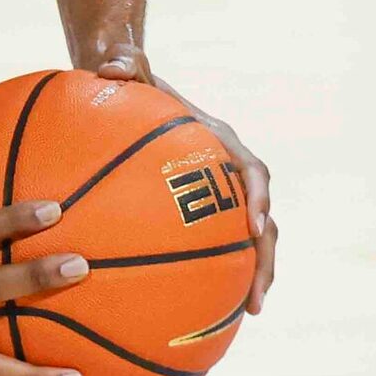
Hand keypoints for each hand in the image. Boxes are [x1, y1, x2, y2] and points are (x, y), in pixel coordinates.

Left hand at [93, 51, 276, 313]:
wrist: (134, 92)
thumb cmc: (131, 83)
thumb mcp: (127, 71)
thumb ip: (124, 63)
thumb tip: (111, 63)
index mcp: (220, 142)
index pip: (251, 171)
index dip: (257, 197)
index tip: (255, 223)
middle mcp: (230, 172)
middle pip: (263, 218)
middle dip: (265, 255)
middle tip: (258, 293)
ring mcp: (220, 196)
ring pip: (250, 240)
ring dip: (255, 274)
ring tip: (248, 311)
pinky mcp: (202, 213)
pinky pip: (216, 248)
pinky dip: (218, 277)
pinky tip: (203, 312)